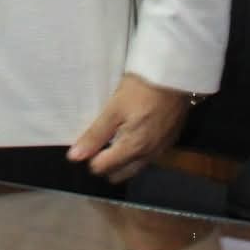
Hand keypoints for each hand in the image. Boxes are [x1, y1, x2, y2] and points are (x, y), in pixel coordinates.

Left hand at [67, 73, 192, 183]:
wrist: (175, 75)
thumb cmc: (141, 89)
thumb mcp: (114, 108)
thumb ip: (96, 134)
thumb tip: (75, 157)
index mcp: (132, 149)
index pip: (101, 168)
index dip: (90, 156)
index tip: (88, 139)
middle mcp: (147, 156)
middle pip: (118, 174)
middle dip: (105, 162)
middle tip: (100, 139)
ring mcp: (160, 150)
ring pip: (134, 167)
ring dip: (122, 158)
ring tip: (115, 134)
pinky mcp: (169, 141)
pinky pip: (148, 156)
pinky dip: (137, 150)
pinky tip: (134, 130)